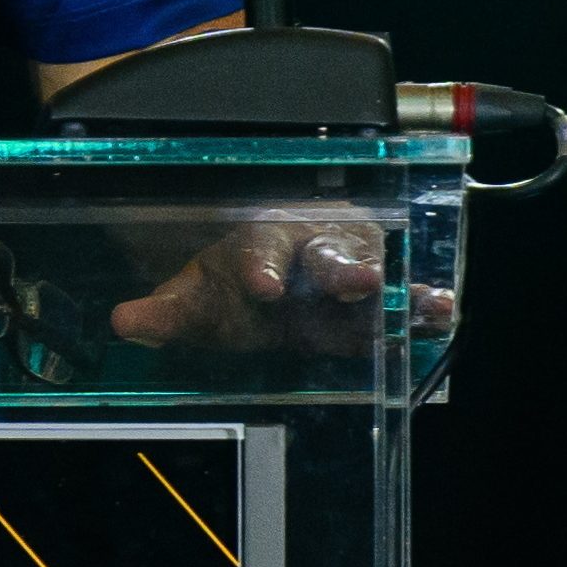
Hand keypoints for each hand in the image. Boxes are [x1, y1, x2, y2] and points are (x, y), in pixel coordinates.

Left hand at [100, 203, 446, 355]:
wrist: (274, 280)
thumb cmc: (234, 286)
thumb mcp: (198, 300)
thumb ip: (166, 314)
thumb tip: (124, 323)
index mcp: (261, 242)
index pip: (258, 249)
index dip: (260, 267)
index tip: (262, 286)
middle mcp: (310, 248)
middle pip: (327, 255)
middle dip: (341, 268)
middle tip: (355, 282)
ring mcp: (350, 271)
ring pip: (373, 273)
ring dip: (392, 287)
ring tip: (414, 298)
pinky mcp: (378, 303)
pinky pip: (403, 302)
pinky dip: (423, 307)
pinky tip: (442, 312)